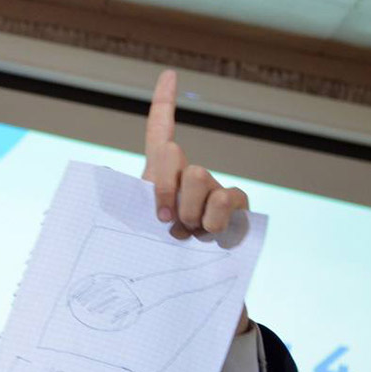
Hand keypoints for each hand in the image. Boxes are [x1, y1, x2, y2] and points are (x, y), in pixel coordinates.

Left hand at [142, 69, 251, 334]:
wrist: (192, 297)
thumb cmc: (156, 265)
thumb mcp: (136, 236)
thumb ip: (134, 213)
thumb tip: (134, 207)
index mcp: (161, 180)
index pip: (161, 133)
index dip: (164, 104)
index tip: (169, 75)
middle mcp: (189, 178)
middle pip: (174, 154)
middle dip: (164, 186)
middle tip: (165, 221)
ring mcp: (215, 190)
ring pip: (200, 177)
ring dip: (190, 211)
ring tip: (189, 236)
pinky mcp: (237, 208)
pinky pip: (228, 199)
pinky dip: (216, 219)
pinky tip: (213, 236)